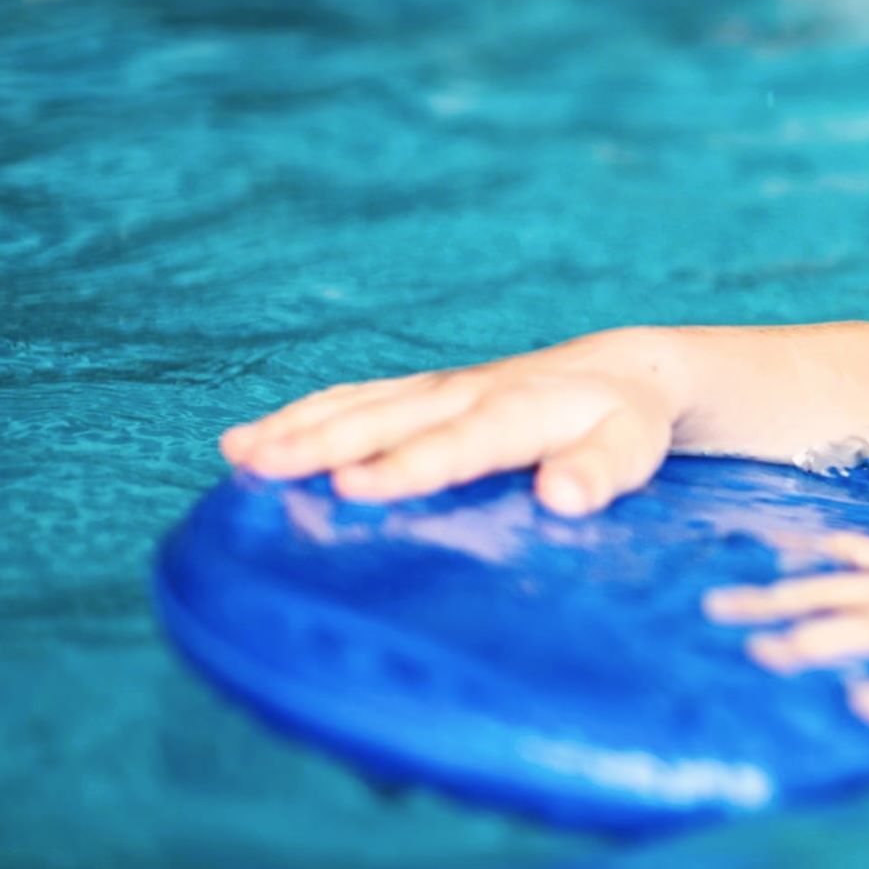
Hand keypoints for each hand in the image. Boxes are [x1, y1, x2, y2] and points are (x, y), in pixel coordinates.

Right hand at [220, 330, 680, 514]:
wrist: (623, 371)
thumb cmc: (625, 423)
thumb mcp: (631, 450)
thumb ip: (599, 473)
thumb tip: (562, 498)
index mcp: (520, 412)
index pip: (460, 443)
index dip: (408, 465)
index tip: (354, 487)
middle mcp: (470, 393)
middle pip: (389, 419)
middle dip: (324, 443)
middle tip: (262, 467)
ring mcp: (440, 389)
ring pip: (360, 406)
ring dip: (298, 429)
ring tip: (238, 455)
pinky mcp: (423, 393)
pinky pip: (354, 400)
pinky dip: (302, 417)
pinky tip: (247, 442)